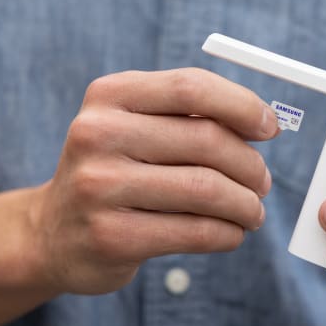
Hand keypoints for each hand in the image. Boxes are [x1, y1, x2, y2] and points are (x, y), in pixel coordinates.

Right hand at [29, 68, 278, 294]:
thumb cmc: (116, 170)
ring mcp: (99, 187)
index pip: (192, 88)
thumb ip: (190, 116)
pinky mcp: (111, 237)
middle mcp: (97, 134)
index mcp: (110, 95)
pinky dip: (228, 233)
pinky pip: (196, 231)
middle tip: (263, 181)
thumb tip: (264, 123)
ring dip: (246, 203)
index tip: (270, 128)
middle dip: (251, 164)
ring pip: (207, 189)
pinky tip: (231, 232)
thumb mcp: (136, 126)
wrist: (54, 233)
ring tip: (252, 210)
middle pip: (207, 140)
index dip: (243, 106)